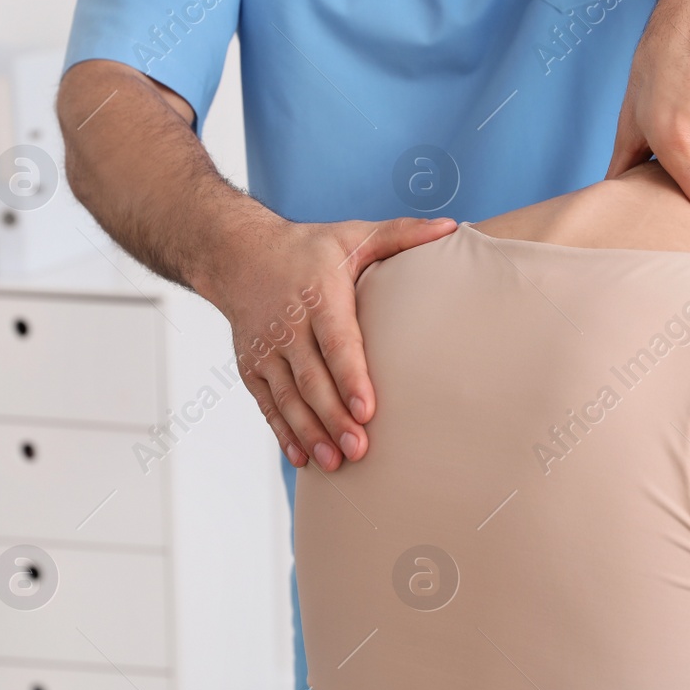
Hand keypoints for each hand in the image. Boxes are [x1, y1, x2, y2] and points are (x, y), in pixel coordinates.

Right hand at [204, 214, 456, 469]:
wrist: (237, 254)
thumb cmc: (309, 248)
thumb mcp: (353, 235)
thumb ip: (401, 234)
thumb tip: (452, 227)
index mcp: (318, 296)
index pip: (337, 343)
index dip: (351, 378)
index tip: (369, 410)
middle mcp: (288, 326)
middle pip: (312, 380)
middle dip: (334, 418)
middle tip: (360, 450)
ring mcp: (267, 350)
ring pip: (288, 398)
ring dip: (310, 432)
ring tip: (335, 463)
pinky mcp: (251, 367)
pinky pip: (267, 404)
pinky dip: (283, 432)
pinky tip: (302, 458)